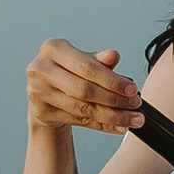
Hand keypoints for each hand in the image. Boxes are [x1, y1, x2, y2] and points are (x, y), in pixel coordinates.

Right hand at [27, 39, 143, 137]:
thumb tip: (114, 56)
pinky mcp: (41, 111)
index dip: (112, 80)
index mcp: (53, 48)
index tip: (133, 89)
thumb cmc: (70, 71)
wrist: (45, 91)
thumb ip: (100, 59)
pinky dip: (102, 124)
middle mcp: (40, 69)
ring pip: (82, 108)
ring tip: (133, 119)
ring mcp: (37, 92)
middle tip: (136, 105)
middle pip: (84, 90)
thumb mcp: (84, 61)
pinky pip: (78, 120)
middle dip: (115, 99)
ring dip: (112, 116)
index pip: (87, 67)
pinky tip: (119, 125)